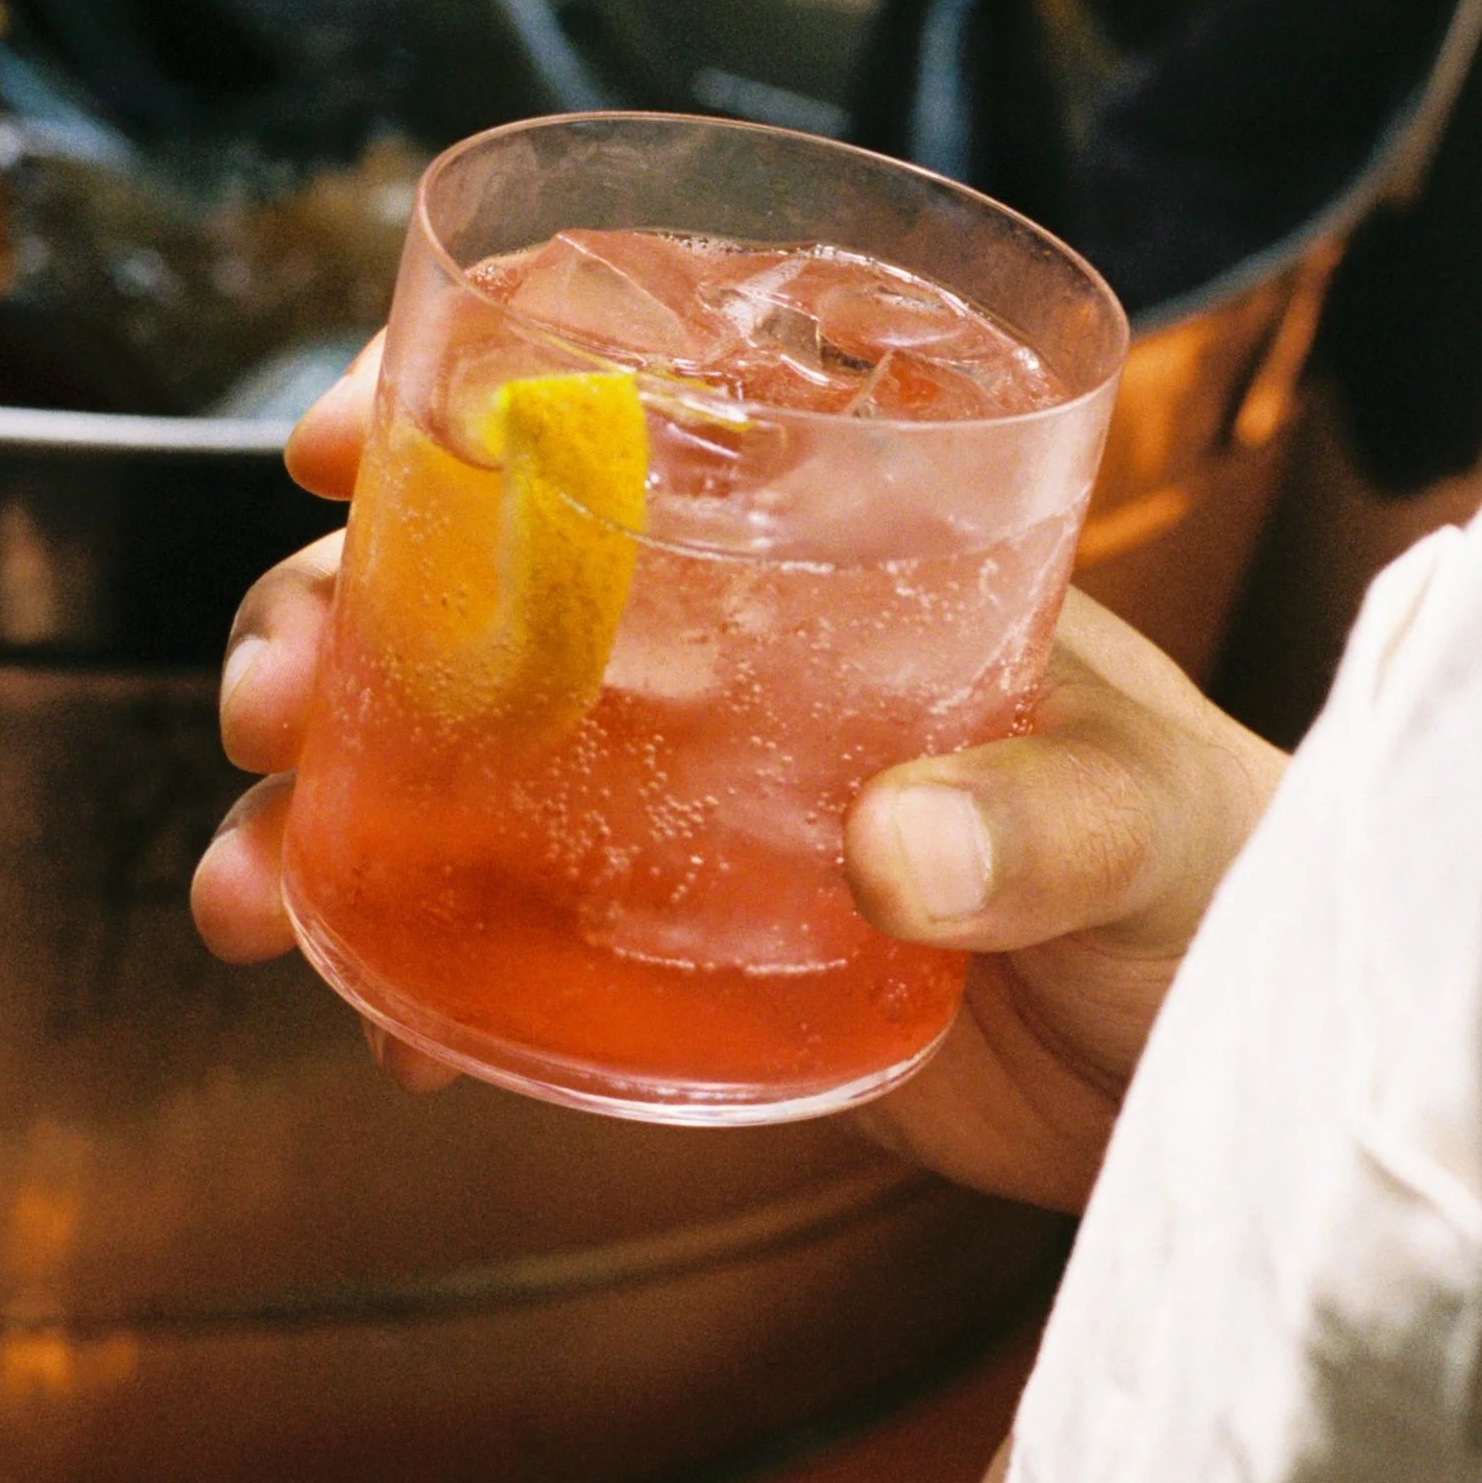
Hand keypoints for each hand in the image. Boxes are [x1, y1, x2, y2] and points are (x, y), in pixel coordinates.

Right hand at [192, 341, 1286, 1178]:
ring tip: (248, 899)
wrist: (1233, 1075)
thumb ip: (1044, 821)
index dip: (448, 406)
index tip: (330, 442)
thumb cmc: (1227, 878)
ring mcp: (682, 811)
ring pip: (445, 772)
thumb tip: (896, 848)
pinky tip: (384, 1039)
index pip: (614, 426)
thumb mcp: (1158, 823)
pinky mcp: (673, 962)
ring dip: (319, 813)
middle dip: (325, 625)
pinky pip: (502, 950)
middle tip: (267, 695)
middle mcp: (726, 660)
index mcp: (830, 555)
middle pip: (470, 595)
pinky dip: (418, 985)